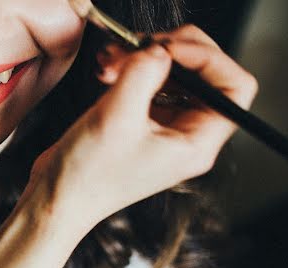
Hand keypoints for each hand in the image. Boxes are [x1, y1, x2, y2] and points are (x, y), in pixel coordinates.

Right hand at [28, 25, 258, 233]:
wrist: (54, 200)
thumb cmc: (86, 177)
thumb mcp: (116, 117)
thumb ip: (143, 72)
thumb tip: (157, 48)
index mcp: (197, 144)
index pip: (233, 87)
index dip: (207, 58)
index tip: (169, 48)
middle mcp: (187, 137)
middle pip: (206, 75)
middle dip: (174, 52)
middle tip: (142, 46)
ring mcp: (164, 130)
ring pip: (176, 75)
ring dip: (148, 58)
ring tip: (115, 59)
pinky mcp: (140, 124)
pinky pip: (150, 85)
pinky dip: (132, 70)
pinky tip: (109, 70)